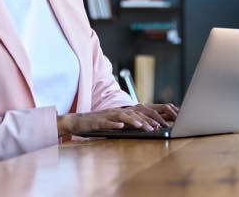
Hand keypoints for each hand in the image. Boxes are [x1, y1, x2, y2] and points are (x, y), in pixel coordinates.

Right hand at [56, 104, 172, 136]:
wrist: (77, 122)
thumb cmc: (96, 123)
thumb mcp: (114, 122)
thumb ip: (126, 123)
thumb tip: (142, 126)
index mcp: (120, 111)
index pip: (138, 113)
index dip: (150, 117)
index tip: (162, 124)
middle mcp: (115, 111)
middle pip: (134, 114)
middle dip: (146, 120)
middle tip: (158, 127)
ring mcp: (106, 116)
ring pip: (122, 117)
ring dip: (133, 121)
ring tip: (143, 127)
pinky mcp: (97, 122)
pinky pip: (107, 123)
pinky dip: (114, 124)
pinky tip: (121, 126)